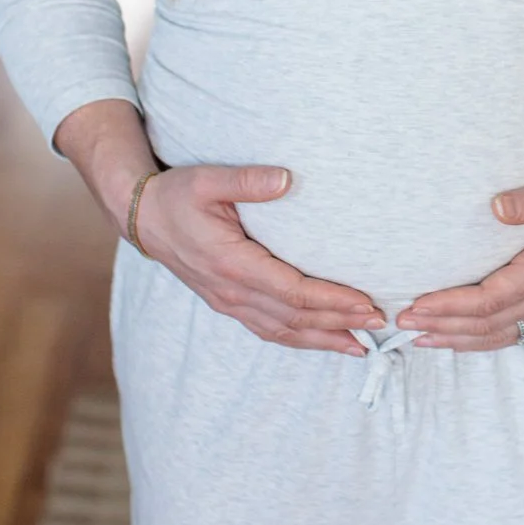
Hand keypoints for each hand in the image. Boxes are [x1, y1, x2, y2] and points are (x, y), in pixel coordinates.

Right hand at [133, 165, 385, 356]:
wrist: (143, 217)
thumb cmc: (179, 195)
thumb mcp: (209, 180)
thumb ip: (248, 180)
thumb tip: (287, 179)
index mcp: (231, 263)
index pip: (292, 292)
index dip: (332, 301)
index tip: (366, 302)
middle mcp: (231, 291)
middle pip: (293, 318)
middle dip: (339, 323)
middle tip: (380, 323)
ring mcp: (228, 301)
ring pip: (281, 331)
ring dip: (323, 339)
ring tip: (362, 345)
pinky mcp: (228, 303)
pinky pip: (267, 329)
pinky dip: (299, 338)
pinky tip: (324, 340)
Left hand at [396, 138, 523, 349]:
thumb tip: (493, 206)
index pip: (489, 299)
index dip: (449, 306)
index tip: (416, 304)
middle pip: (486, 324)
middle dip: (442, 326)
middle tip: (402, 325)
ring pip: (498, 335)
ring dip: (458, 340)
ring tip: (421, 339)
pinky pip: (514, 334)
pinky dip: (482, 340)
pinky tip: (461, 339)